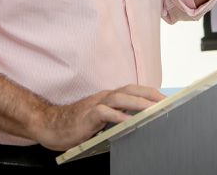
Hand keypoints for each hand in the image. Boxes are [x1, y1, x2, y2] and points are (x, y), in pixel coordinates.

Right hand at [35, 84, 164, 150]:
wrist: (50, 125)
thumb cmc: (77, 124)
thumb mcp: (101, 119)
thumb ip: (116, 116)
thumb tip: (137, 121)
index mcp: (109, 97)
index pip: (133, 90)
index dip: (150, 93)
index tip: (166, 98)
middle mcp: (104, 97)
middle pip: (130, 90)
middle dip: (150, 95)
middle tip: (166, 102)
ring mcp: (95, 104)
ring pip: (120, 98)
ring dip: (138, 103)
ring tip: (153, 109)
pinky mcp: (87, 115)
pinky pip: (104, 113)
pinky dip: (117, 115)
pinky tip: (128, 121)